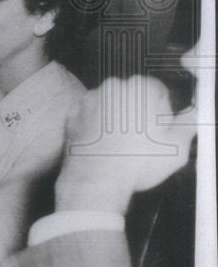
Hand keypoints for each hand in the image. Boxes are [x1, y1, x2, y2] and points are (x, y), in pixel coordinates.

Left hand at [54, 76, 195, 214]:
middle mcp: (113, 86)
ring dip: (116, 119)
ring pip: (110, 105)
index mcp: (142, 87)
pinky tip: (104, 145)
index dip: (162, 111)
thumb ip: (189, 123)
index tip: (160, 128)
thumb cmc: (138, 163)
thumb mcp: (178, 146)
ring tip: (122, 145)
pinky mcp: (73, 113)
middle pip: (133, 96)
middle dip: (138, 113)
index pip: (158, 91)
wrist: (97, 180)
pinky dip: (96, 126)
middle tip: (141, 140)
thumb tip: (193, 114)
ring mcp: (90, 98)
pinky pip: (90, 116)